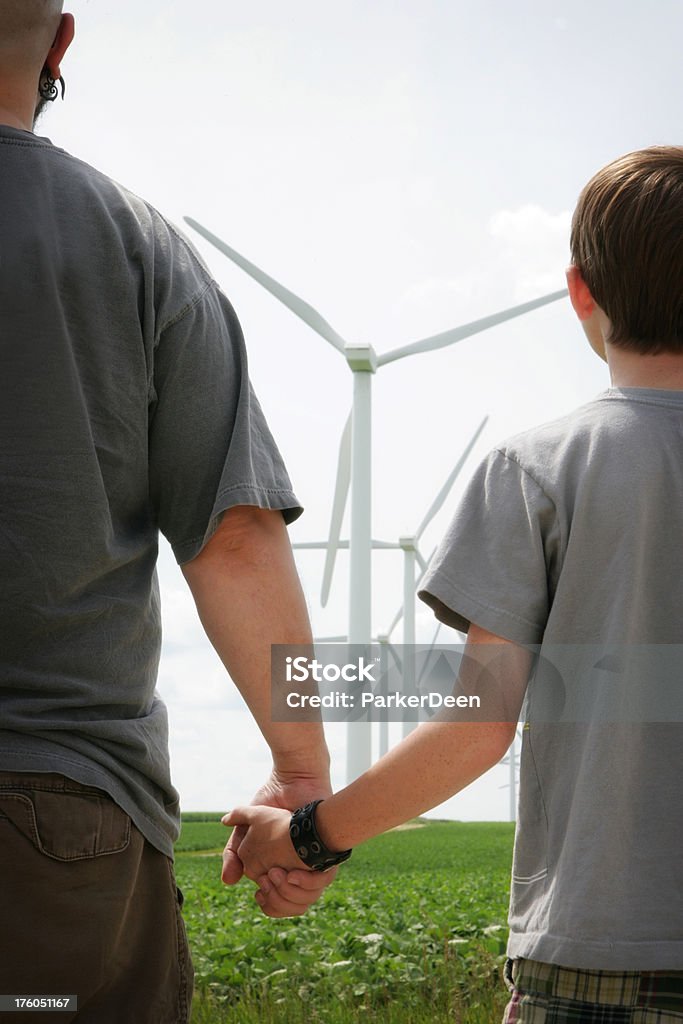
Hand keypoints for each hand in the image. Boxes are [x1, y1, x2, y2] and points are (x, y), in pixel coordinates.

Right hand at [221, 770, 334, 916]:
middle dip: (278, 899)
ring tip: (278, 873)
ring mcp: (313, 866)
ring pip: (303, 901)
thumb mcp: (246, 828)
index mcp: (280, 866)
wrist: (295, 781)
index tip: (261, 889)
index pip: (275, 902)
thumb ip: (233, 853)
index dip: (267, 901)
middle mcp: (298, 870)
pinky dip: (305, 885)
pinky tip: (294, 873)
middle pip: (289, 906)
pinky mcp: (327, 857)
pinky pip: (319, 887)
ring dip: (288, 893)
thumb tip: (228, 881)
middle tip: (270, 876)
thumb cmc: (272, 801)